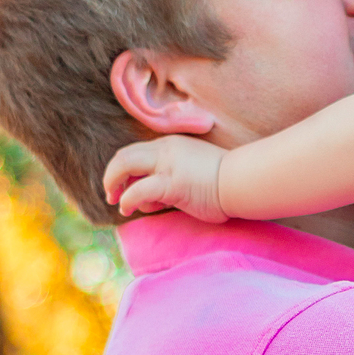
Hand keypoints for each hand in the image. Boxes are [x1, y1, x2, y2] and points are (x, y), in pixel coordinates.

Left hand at [103, 134, 227, 222]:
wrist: (243, 181)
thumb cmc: (226, 181)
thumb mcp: (195, 168)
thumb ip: (174, 174)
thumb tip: (155, 196)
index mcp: (171, 144)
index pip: (137, 151)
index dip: (123, 168)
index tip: (123, 185)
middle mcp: (166, 149)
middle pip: (124, 155)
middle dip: (111, 175)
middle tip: (110, 194)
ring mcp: (167, 164)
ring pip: (124, 166)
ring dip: (114, 186)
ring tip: (120, 205)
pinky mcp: (171, 183)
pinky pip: (138, 190)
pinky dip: (127, 200)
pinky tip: (128, 210)